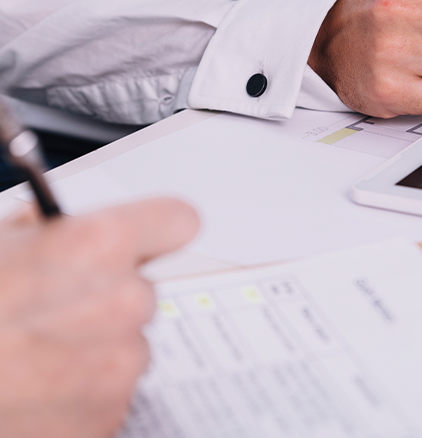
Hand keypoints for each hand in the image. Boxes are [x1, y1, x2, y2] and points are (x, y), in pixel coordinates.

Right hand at [0, 198, 198, 437]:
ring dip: (91, 346)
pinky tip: (31, 389)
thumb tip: (63, 228)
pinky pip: (109, 392)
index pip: (176, 220)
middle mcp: (121, 304)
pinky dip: (79, 391)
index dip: (154, 227)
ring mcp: (118, 367)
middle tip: (47, 308)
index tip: (145, 235)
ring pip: (126, 343)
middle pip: (142, 289)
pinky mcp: (107, 417)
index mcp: (94, 248)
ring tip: (28, 355)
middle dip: (103, 295)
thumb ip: (43, 233)